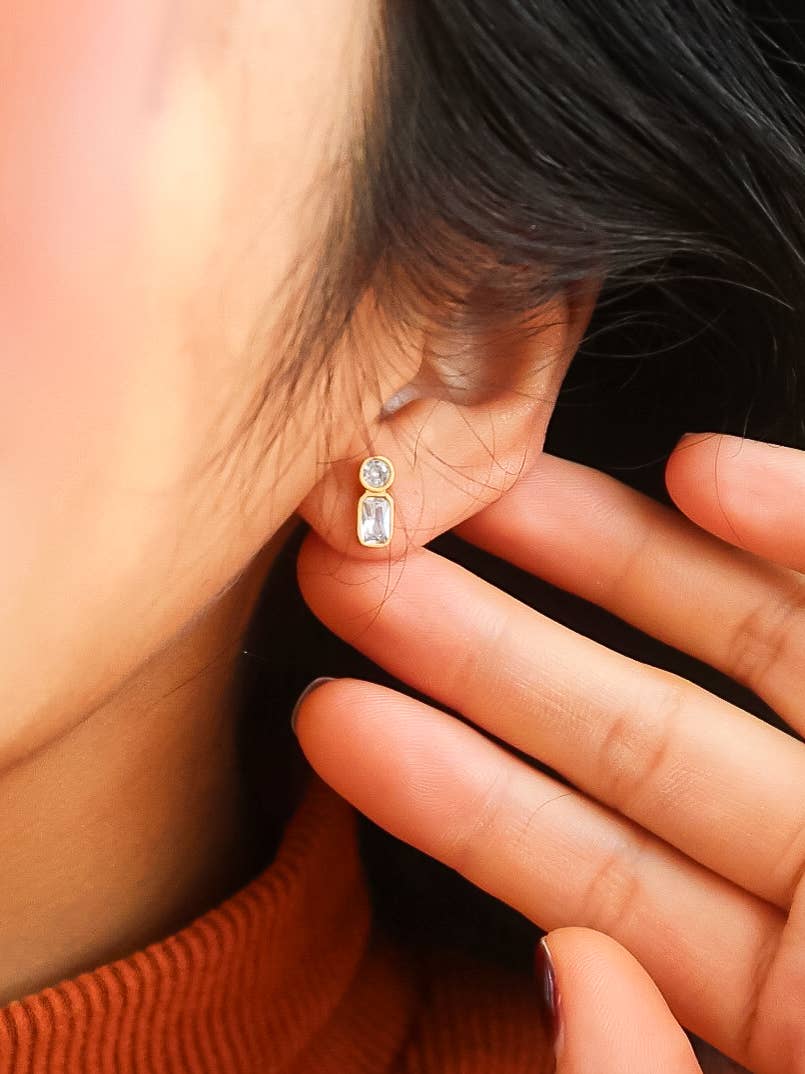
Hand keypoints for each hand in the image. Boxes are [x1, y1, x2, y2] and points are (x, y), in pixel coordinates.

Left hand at [294, 433, 804, 1073]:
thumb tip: (566, 972)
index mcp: (776, 987)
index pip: (591, 874)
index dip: (458, 797)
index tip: (331, 716)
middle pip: (636, 734)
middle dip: (490, 647)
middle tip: (356, 573)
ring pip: (735, 646)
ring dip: (615, 553)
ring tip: (484, 487)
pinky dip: (796, 527)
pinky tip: (702, 469)